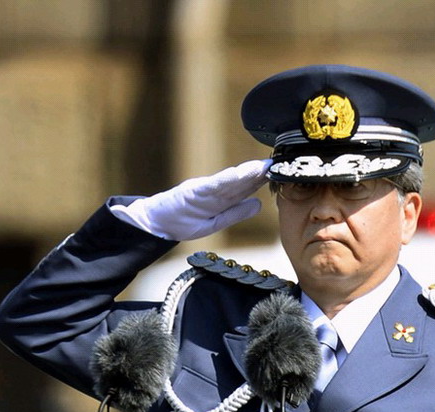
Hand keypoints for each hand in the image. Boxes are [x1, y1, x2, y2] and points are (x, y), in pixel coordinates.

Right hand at [122, 159, 271, 240]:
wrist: (154, 223)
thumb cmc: (183, 222)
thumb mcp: (214, 222)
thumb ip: (235, 213)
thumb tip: (258, 204)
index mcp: (221, 199)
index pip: (245, 189)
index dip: (262, 181)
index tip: (280, 173)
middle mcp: (213, 191)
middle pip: (239, 181)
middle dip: (258, 173)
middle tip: (277, 164)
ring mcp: (202, 190)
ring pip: (228, 181)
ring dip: (244, 174)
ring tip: (261, 167)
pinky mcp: (190, 192)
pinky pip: (209, 187)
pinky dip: (223, 181)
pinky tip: (236, 176)